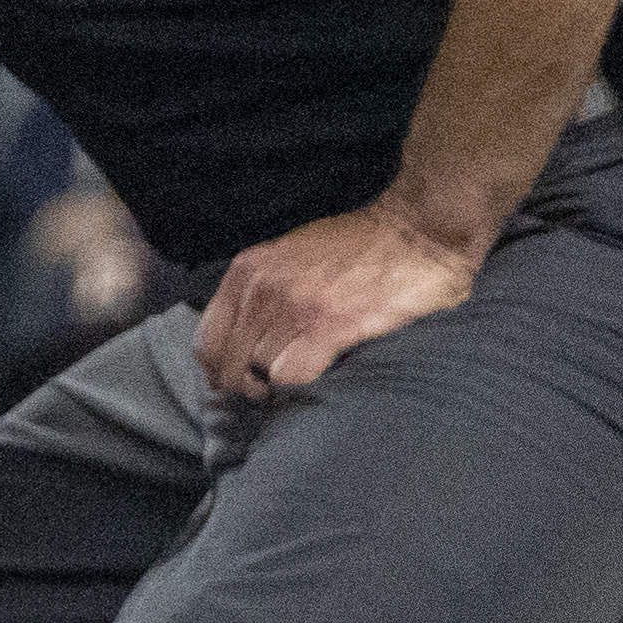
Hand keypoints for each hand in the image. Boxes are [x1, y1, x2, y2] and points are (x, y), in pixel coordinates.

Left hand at [191, 199, 480, 400]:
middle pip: (230, 361)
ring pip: (260, 370)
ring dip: (275, 382)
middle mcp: (262, 290)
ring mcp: (294, 309)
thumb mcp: (290, 253)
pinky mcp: (330, 326)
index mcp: (248, 271)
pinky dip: (301, 380)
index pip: (209, 336)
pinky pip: (293, 373)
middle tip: (259, 391)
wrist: (413, 230)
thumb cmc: (359, 243)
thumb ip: (264, 287)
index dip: (215, 365)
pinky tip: (317, 371)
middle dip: (242, 383)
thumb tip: (248, 331)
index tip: (224, 379)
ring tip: (291, 380)